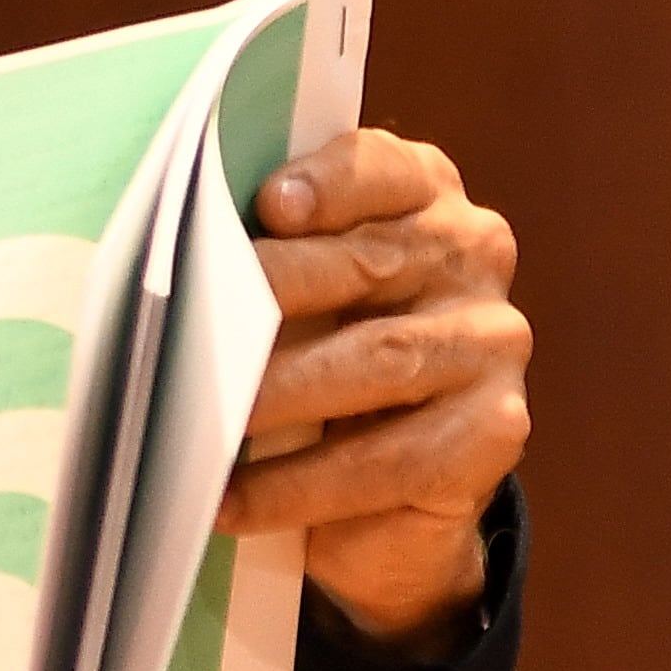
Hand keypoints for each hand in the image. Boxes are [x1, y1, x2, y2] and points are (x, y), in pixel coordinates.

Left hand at [221, 127, 531, 655]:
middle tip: (186, 330)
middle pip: (367, 265)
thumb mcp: (296, 286)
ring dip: (277, 399)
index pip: (381, 168)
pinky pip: (392, 462)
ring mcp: (492, 344)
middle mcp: (471, 256)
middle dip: (268, 296)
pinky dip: (301, 488)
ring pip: (380, 364)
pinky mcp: (495, 433)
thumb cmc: (317, 344)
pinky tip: (233, 502)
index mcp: (421, 194)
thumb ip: (262, 253)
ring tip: (194, 430)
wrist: (393, 473)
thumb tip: (174, 262)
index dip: (328, 183)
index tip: (268, 204)